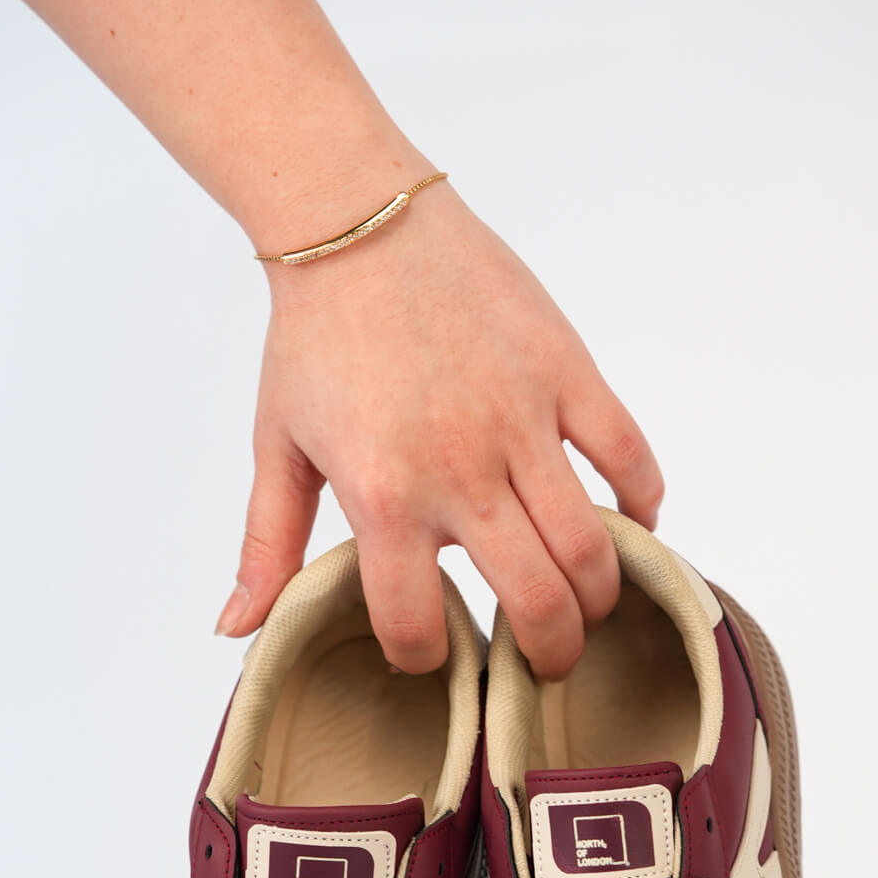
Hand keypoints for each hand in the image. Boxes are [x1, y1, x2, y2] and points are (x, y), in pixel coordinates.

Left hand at [216, 181, 662, 676]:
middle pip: (537, 602)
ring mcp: (522, 420)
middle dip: (548, 654)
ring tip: (586, 607)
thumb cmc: (314, 335)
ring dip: (599, 597)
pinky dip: (642, 503)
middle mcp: (461, 469)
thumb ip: (268, 548)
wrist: (358, 217)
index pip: (419, 625)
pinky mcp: (565, 371)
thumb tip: (236, 631)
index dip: (423, 656)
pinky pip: (628, 454)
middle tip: (544, 659)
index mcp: (384, 498)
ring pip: (591, 545)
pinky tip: (631, 524)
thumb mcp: (279, 448)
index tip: (429, 648)